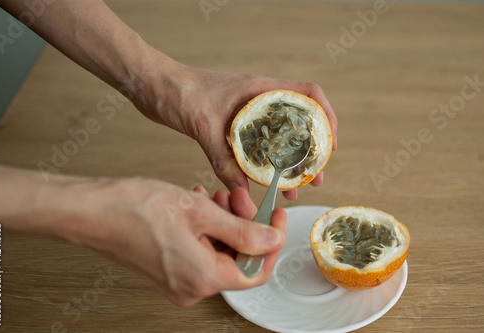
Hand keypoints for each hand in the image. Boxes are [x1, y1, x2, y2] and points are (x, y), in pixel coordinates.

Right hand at [71, 178, 285, 306]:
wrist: (93, 211)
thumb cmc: (136, 209)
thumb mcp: (200, 212)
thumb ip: (242, 229)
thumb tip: (270, 239)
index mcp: (203, 278)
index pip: (255, 269)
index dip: (270, 241)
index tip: (273, 215)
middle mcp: (191, 287)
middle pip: (236, 258)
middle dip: (242, 222)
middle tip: (235, 195)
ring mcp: (178, 281)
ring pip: (218, 251)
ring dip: (223, 222)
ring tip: (214, 196)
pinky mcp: (168, 270)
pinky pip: (199, 250)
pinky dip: (205, 228)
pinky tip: (198, 204)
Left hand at [131, 60, 337, 199]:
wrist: (153, 87)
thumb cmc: (178, 93)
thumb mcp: (204, 126)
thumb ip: (223, 158)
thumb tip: (241, 189)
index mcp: (260, 90)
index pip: (309, 95)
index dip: (327, 118)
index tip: (330, 146)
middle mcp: (259, 100)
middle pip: (300, 123)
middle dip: (311, 152)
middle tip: (313, 178)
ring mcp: (247, 113)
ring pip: (280, 137)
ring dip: (290, 162)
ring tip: (293, 188)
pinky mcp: (233, 125)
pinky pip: (259, 145)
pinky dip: (266, 163)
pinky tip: (263, 183)